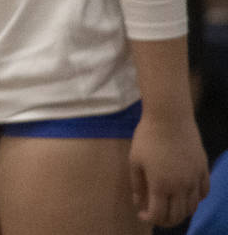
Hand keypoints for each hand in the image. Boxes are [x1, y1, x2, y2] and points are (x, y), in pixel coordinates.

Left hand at [129, 109, 208, 225]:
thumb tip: (139, 203)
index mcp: (160, 185)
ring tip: (170, 207)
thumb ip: (137, 184)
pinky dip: (196, 199)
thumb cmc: (146, 137)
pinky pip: (203, 192)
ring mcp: (194, 178)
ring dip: (181, 212)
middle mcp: (180, 186)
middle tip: (156, 215)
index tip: (143, 215)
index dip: (150, 219)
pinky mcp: (203, 169)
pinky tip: (186, 196)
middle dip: (165, 220)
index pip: (159, 214)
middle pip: (177, 215)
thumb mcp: (135, 160)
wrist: (169, 117)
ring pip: (192, 206)